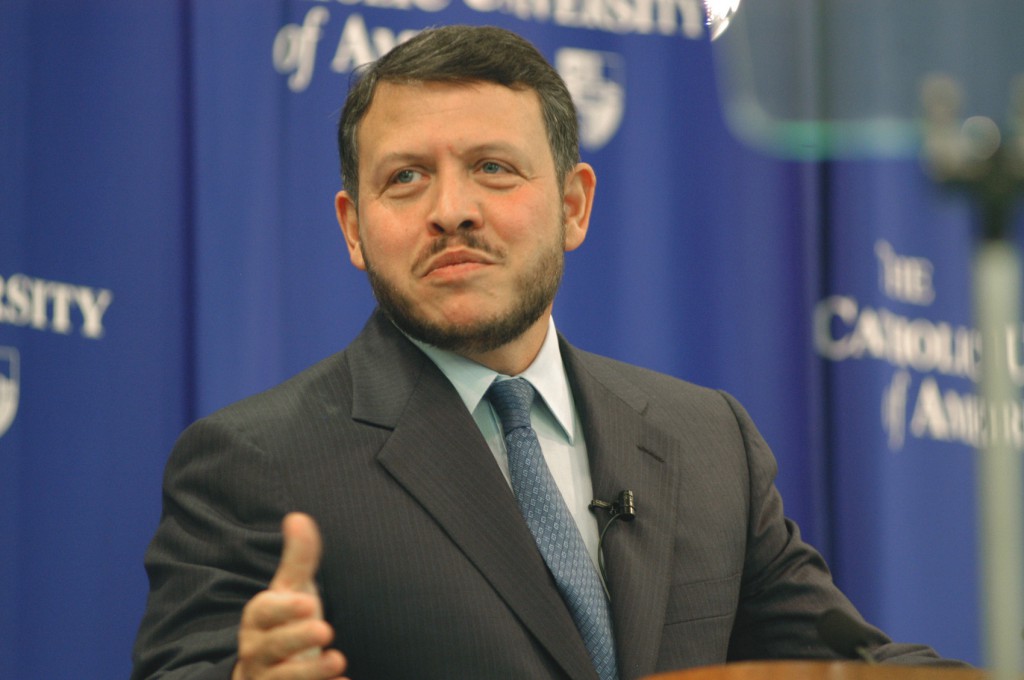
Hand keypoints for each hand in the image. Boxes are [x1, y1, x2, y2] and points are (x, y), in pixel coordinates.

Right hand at [233, 513, 347, 679]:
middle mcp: (256, 651)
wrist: (268, 672)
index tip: (308, 603)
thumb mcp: (292, 591)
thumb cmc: (284, 623)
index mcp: (258, 620)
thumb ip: (298, 559)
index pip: (263, 612)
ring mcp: (267, 678)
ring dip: (310, 672)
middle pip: (271, 646)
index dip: (284, 609)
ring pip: (280, 679)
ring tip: (339, 660)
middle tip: (326, 629)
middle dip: (296, 638)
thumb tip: (297, 516)